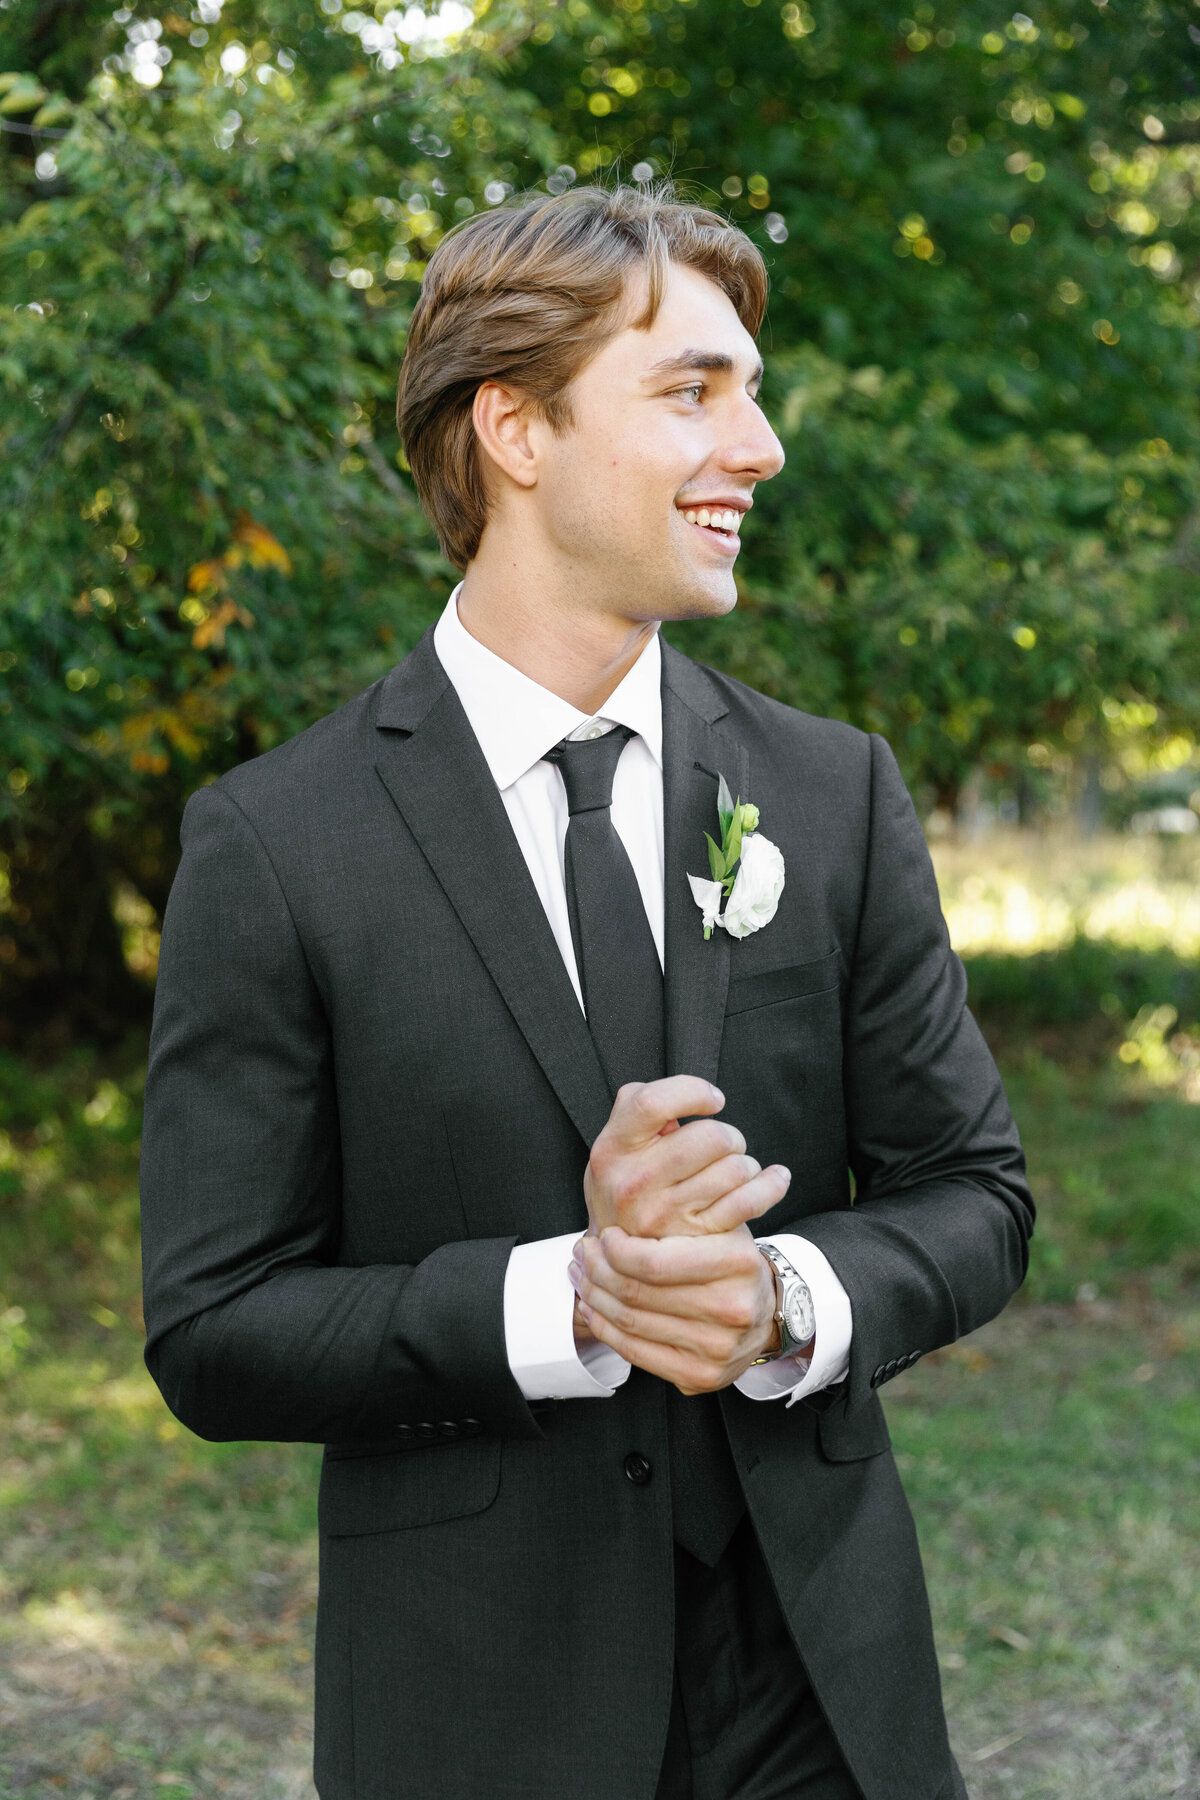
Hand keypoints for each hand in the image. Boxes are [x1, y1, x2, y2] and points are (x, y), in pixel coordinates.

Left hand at [569, 1224, 787, 1394]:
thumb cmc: (729, 1261)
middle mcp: (732, 1309)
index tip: (604, 1236)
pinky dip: (605, 1329)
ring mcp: (718, 1348)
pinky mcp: (702, 1377)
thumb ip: (676, 1217)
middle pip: (637, 1293)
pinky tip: (593, 1308)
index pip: (654, 1262)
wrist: (764, 1311)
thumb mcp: (717, 1225)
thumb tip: (609, 1220)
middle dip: (597, 1270)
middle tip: (582, 1253)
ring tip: (582, 1275)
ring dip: (594, 1297)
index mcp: (737, 1262)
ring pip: (631, 1322)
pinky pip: (636, 1353)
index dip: (616, 1250)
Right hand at [583, 1075, 790, 1240]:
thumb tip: (691, 1095)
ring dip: (745, 1164)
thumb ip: (638, 1106)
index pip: (652, 1103)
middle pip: (711, 1137)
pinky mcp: (696, 1240)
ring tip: (731, 1172)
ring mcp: (664, 1216)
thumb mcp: (615, 1143)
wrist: (620, 1255)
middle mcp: (634, 1184)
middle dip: (728, 1136)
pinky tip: (773, 1178)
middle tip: (722, 1147)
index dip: (693, 1092)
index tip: (713, 1100)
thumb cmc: (627, 1184)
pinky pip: (749, 1201)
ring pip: (735, 1168)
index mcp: (612, 1149)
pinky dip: (770, 1185)